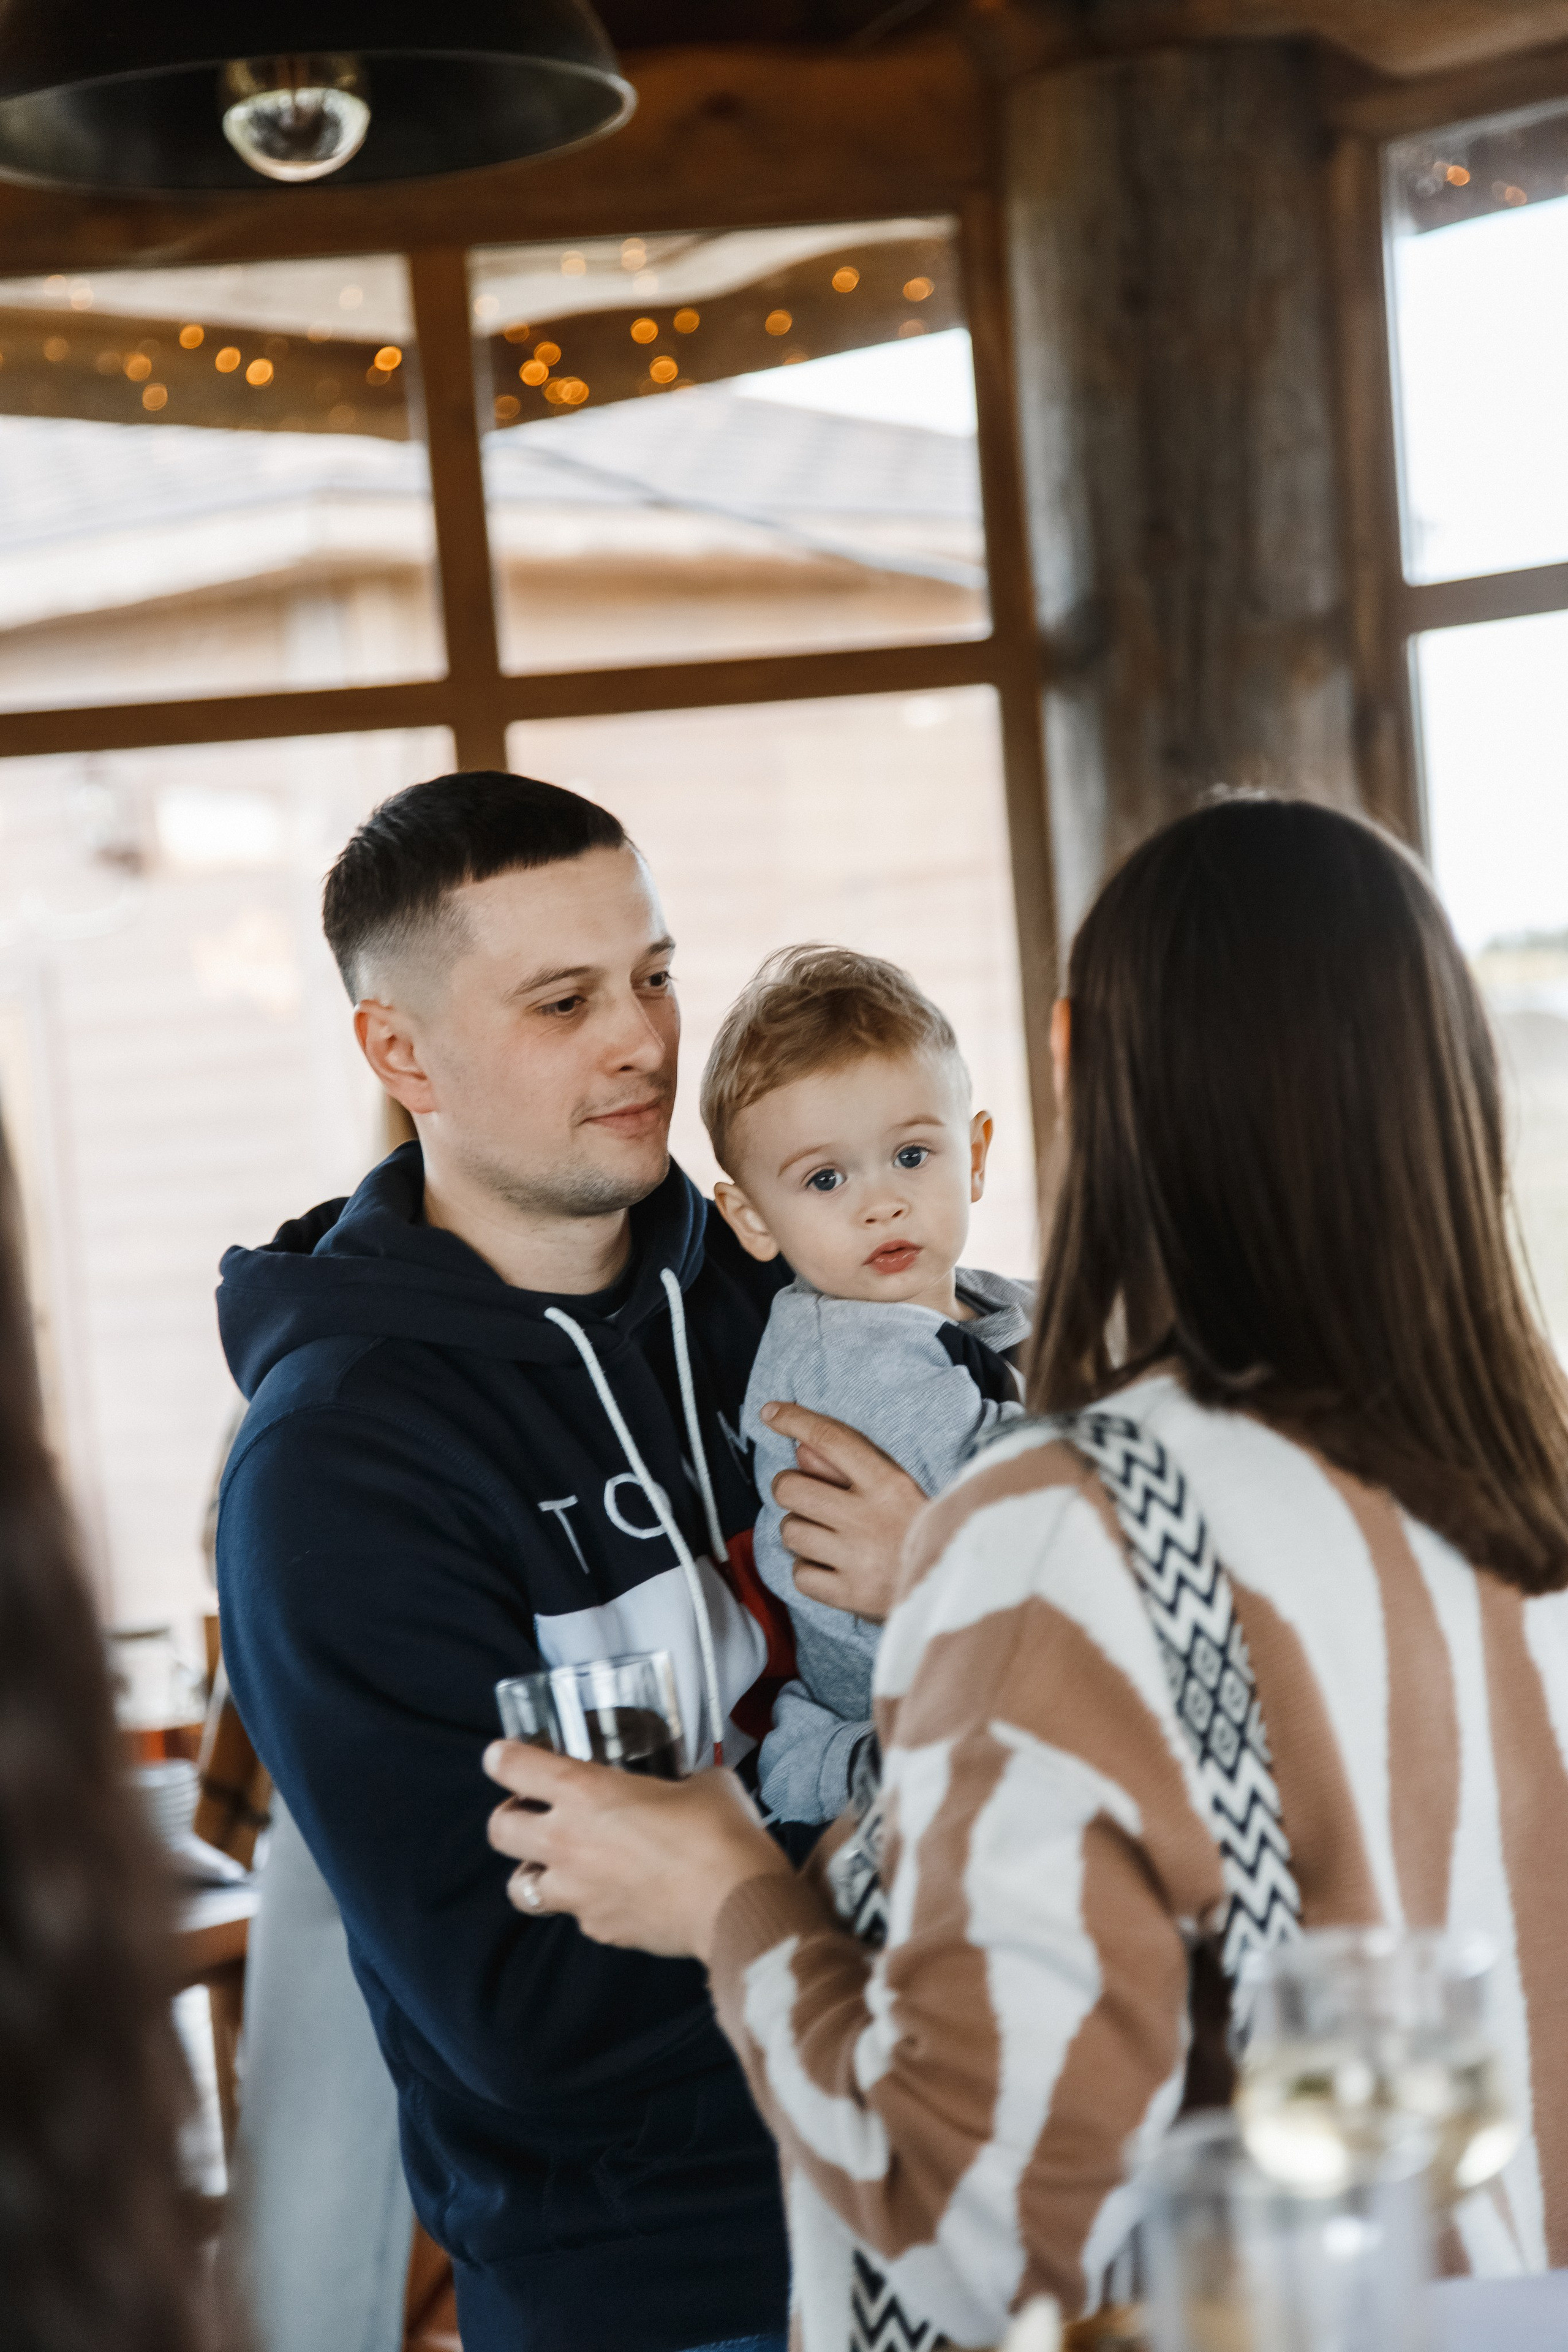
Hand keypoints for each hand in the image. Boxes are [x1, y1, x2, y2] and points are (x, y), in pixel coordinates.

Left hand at [483, 1743, 790, 1961]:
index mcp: (585, 1791)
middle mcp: (568, 1841)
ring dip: (533, 1872)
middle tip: (534, 1812)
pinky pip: (574, 1915)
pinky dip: (585, 1903)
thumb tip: (688, 1783)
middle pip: (499, 1829)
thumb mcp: (702, 1782)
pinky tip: (615, 1892)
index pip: (512, 1767)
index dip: (502, 1758)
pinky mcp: (599, 1929)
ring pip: (519, 1887)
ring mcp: (578, 1892)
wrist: (737, 1903)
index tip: (504, 1756)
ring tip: (560, 1863)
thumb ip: (679, 1779)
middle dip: (509, 1817)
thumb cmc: (720, 1833)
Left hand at [762, 1401, 925, 1623]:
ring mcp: (857, 1559)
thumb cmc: (929, 1531)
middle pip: (790, 1487)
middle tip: (806, 1497)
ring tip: (827, 1535)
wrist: (963, 1588)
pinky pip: (799, 1574)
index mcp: (888, 1483)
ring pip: (790, 1531)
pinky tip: (830, 1565)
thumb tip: (801, 1447)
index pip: (830, 1438)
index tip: (770, 1413)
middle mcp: (868, 1518)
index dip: (794, 1420)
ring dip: (799, 1530)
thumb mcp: (901, 1488)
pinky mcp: (850, 1595)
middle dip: (789, 1488)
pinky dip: (808, 1569)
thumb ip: (851, 1466)